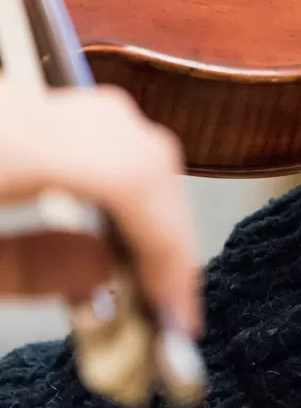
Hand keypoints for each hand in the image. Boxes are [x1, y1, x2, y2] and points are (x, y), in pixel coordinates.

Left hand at [0, 83, 199, 334]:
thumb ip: (24, 268)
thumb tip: (106, 275)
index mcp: (7, 147)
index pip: (127, 176)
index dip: (170, 242)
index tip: (177, 309)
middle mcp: (21, 108)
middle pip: (139, 147)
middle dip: (172, 226)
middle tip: (172, 296)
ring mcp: (21, 98)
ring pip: (122, 126)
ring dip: (151, 196)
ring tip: (148, 262)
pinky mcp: (17, 104)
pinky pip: (92, 125)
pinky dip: (119, 172)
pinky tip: (109, 220)